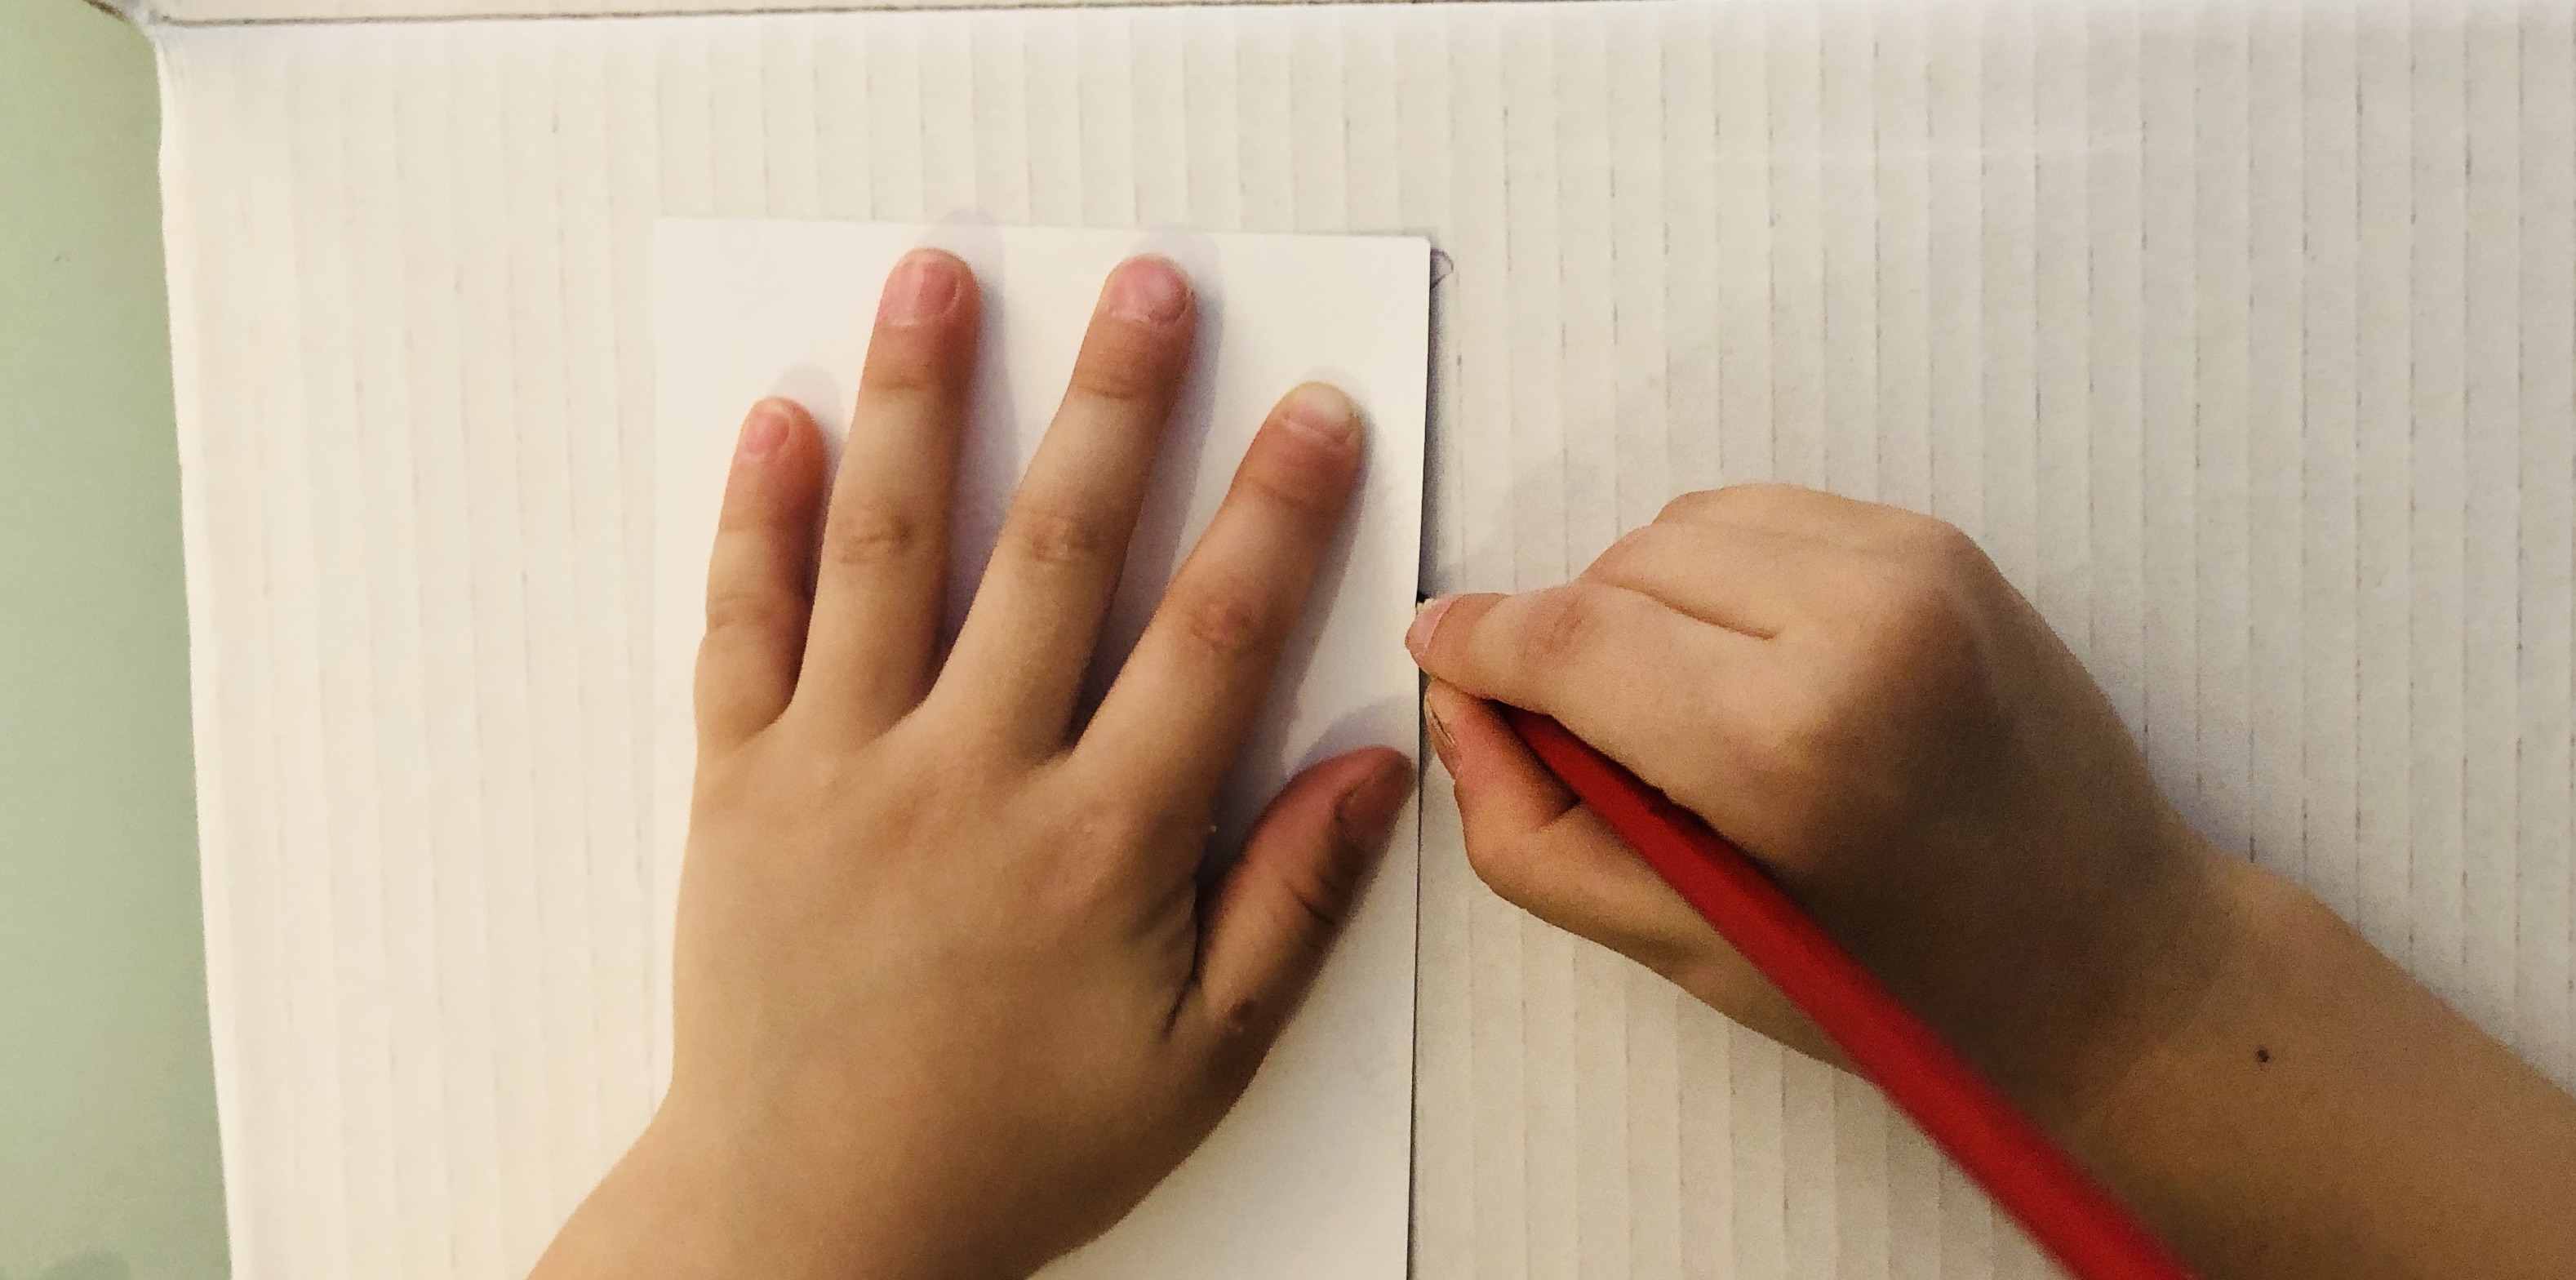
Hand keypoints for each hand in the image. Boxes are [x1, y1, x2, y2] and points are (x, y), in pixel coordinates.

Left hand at [534, 251, 1412, 1279]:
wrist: (810, 1223)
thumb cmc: (1014, 1145)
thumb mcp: (1197, 1061)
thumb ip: (1291, 905)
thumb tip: (1379, 768)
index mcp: (1097, 845)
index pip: (1211, 639)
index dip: (1276, 515)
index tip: (1318, 414)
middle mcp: (969, 780)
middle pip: (1055, 552)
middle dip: (1118, 405)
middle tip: (1151, 285)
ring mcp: (841, 771)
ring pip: (886, 550)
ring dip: (923, 401)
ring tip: (940, 279)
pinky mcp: (739, 785)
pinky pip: (742, 626)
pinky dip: (756, 517)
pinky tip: (781, 418)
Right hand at [1408, 484, 2575, 1279]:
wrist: (2113, 961)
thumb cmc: (1909, 992)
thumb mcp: (1690, 948)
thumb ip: (1533, 832)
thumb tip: (1456, 710)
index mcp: (1793, 746)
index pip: (1567, 639)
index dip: (1477, 643)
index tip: (1438, 654)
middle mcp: (1860, 624)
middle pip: (1612, 573)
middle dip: (1567, 646)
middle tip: (1599, 751)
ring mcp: (1914, 567)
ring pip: (1678, 528)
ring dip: (1640, 605)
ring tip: (1686, 715)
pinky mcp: (1941, 544)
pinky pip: (1760, 517)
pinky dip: (1716, 579)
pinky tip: (1750, 668)